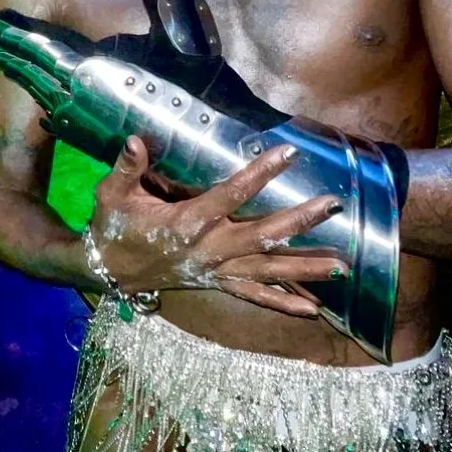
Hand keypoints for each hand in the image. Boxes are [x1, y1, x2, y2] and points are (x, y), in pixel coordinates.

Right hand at [88, 138, 346, 317]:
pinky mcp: (218, 282)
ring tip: (343, 266)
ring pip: (267, 270)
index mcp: (187, 223)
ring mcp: (217, 270)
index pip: (231, 195)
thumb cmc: (114, 226)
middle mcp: (209, 249)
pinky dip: (284, 303)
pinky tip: (315, 310)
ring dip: (305, 269)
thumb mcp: (113, 195)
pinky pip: (256, 296)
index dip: (260, 174)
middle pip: (262, 236)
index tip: (289, 153)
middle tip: (333, 204)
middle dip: (299, 220)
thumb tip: (134, 141)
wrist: (109, 269)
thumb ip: (126, 168)